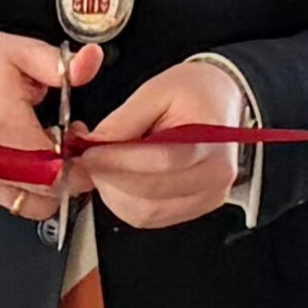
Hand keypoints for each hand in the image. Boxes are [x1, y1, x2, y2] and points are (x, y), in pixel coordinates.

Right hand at [0, 30, 100, 223]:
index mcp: (4, 128)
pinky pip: (16, 202)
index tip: (83, 138)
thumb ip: (61, 64)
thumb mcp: (18, 51)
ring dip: (51, 184)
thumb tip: (92, 61)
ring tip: (47, 149)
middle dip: (70, 172)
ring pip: (35, 206)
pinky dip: (30, 187)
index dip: (83, 161)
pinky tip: (28, 157)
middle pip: (51, 195)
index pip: (61, 172)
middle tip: (68, 142)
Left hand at [83, 59, 249, 231]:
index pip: (163, 160)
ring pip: (145, 213)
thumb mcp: (157, 90)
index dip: (120, 161)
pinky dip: (125, 201)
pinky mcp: (192, 210)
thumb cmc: (195, 93)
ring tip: (103, 166)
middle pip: (151, 193)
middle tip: (87, 159)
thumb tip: (91, 146)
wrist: (220, 101)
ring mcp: (206, 198)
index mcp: (213, 142)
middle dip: (110, 178)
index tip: (90, 154)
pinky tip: (118, 179)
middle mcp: (214, 177)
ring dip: (113, 193)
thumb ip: (123, 121)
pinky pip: (150, 217)